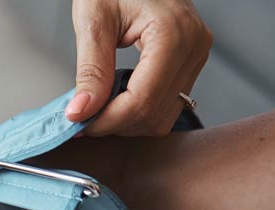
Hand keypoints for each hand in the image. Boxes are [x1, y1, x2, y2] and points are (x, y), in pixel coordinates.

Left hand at [67, 0, 211, 135]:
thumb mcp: (94, 20)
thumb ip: (90, 70)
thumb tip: (81, 112)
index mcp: (173, 33)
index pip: (141, 100)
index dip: (107, 121)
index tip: (78, 124)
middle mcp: (194, 46)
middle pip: (155, 114)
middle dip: (115, 124)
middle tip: (82, 116)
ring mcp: (197, 55)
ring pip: (164, 116)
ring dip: (128, 121)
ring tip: (98, 106)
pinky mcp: (191, 61)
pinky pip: (169, 102)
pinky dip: (140, 109)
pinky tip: (116, 98)